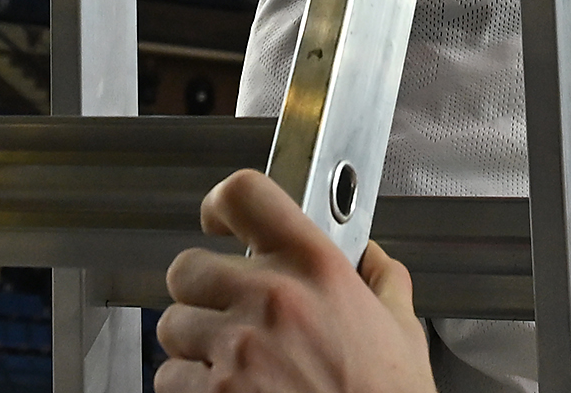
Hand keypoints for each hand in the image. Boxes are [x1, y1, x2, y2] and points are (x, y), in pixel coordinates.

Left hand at [157, 169, 430, 392]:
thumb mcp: (401, 330)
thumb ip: (382, 282)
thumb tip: (371, 259)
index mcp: (315, 268)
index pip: (245, 195)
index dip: (221, 204)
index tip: (218, 219)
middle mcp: (270, 299)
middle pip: (188, 268)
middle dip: (203, 293)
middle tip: (229, 315)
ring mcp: (237, 350)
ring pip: (173, 326)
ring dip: (193, 345)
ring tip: (232, 364)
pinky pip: (169, 379)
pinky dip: (188, 388)